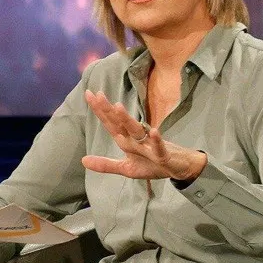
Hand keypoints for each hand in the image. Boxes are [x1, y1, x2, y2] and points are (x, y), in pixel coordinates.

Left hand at [80, 90, 206, 181]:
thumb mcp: (126, 168)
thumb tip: (83, 160)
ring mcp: (149, 145)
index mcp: (126, 140)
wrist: (179, 168)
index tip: (89, 93)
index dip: (99, 110)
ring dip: (127, 120)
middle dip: (108, 110)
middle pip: (120, 123)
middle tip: (98, 95)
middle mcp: (136, 139)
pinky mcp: (163, 155)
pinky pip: (159, 147)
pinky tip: (154, 131)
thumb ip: (105, 165)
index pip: (110, 123)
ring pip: (136, 131)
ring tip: (117, 107)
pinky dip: (156, 140)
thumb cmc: (152, 165)